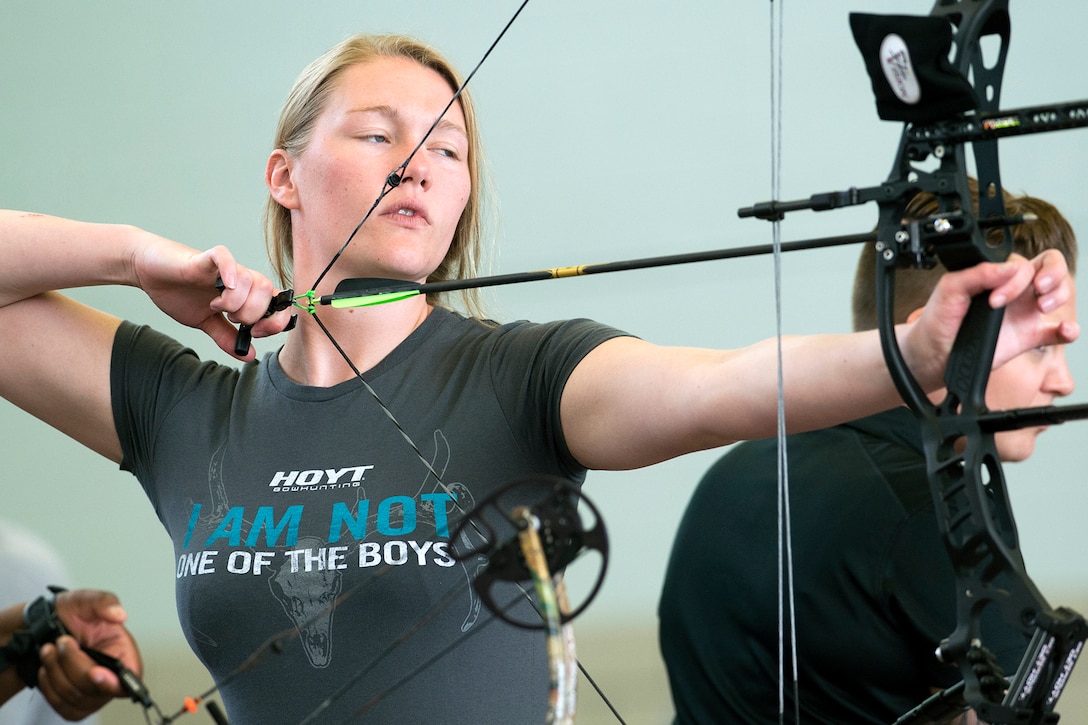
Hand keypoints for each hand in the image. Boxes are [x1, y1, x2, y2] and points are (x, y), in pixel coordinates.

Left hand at [35, 590, 141, 720]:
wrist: (45, 623)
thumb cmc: (72, 613)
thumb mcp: (87, 599)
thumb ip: (105, 602)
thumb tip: (119, 614)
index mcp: (123, 651)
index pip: (130, 678)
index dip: (113, 682)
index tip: (94, 672)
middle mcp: (111, 675)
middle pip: (95, 688)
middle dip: (72, 664)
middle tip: (62, 641)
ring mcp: (92, 691)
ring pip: (74, 697)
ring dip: (55, 671)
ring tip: (50, 649)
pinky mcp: (73, 701)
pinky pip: (60, 704)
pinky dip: (48, 685)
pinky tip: (48, 667)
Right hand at [131, 235, 293, 359]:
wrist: (149, 274)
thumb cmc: (179, 293)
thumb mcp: (205, 322)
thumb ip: (226, 337)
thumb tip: (248, 355)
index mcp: (245, 294)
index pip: (277, 304)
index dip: (274, 321)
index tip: (255, 333)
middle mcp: (239, 279)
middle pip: (268, 292)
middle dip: (253, 314)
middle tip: (232, 320)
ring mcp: (223, 268)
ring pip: (250, 279)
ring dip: (237, 301)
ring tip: (217, 306)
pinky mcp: (204, 259)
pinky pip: (225, 257)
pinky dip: (230, 270)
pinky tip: (225, 286)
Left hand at [902, 250, 1077, 388]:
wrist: (933, 353)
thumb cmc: (938, 318)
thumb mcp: (949, 289)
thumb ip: (976, 274)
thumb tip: (1007, 267)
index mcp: (995, 276)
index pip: (1022, 262)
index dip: (1017, 275)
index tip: (997, 297)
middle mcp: (1013, 292)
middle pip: (1050, 269)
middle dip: (1052, 275)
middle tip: (1037, 291)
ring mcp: (1023, 314)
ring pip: (1059, 294)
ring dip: (1060, 295)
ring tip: (1042, 308)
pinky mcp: (1027, 337)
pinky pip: (1057, 332)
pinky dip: (1068, 330)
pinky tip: (1065, 330)